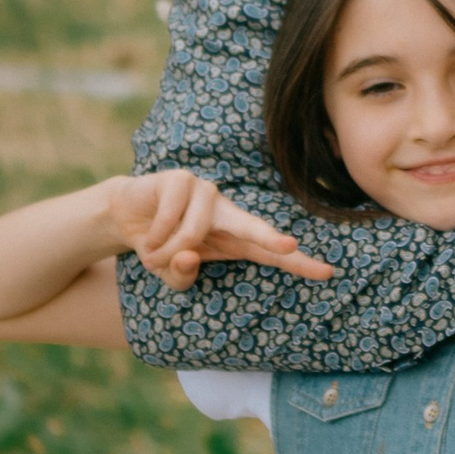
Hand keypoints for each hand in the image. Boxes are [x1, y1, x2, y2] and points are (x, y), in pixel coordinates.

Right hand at [105, 172, 331, 290]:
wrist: (126, 216)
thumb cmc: (160, 246)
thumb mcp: (171, 272)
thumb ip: (182, 274)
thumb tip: (188, 254)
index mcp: (236, 237)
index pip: (272, 253)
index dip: (299, 263)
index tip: (328, 273)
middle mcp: (228, 212)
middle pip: (252, 227)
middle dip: (270, 238)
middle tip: (289, 245)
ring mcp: (206, 191)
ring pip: (192, 234)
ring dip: (167, 252)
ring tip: (153, 253)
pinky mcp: (181, 179)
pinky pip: (170, 217)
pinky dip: (155, 235)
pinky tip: (147, 235)